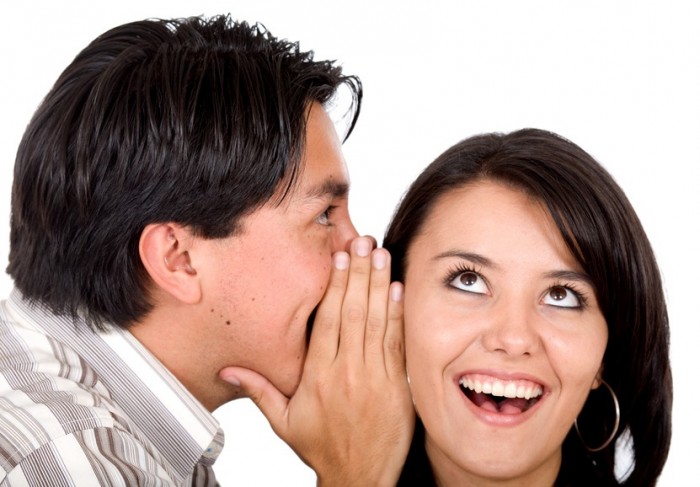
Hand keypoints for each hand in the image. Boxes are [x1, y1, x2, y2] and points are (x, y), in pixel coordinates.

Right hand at [219, 236, 413, 485]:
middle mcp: (347, 372)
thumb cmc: (322, 448)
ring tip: (382, 255)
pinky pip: (397, 344)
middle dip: (359, 273)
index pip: (327, 321)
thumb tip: (228, 369)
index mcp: (318, 376)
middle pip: (353, 313)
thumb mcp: (283, 421)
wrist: (360, 478)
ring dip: (380, 286)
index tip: (339, 257)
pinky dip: (398, 316)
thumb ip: (258, 390)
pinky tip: (399, 291)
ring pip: (377, 323)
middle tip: (365, 242)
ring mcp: (375, 378)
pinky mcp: (397, 386)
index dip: (334, 285)